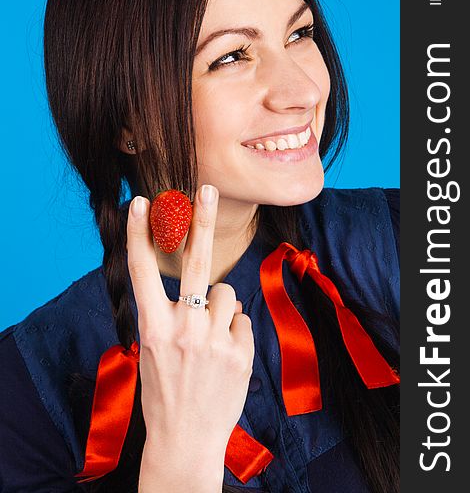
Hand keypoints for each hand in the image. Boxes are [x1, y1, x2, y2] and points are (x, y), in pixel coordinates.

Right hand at [126, 185, 254, 490]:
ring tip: (211, 339)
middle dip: (202, 220)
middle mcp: (183, 328)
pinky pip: (242, 320)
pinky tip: (224, 357)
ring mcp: (214, 340)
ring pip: (228, 293)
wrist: (185, 441)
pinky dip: (234, 332)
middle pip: (197, 262)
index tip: (140, 202)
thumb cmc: (164, 392)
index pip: (142, 271)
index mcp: (153, 327)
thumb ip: (168, 316)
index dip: (139, 233)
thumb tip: (198, 287)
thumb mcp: (151, 351)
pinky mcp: (239, 353)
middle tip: (208, 190)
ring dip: (221, 308)